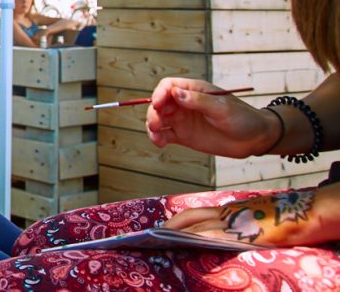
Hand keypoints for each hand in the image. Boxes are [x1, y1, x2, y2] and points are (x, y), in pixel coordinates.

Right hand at [146, 78, 276, 157]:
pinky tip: (159, 143)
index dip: (159, 93)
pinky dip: (158, 138)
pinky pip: (165, 135)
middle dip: (154, 112)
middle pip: (159, 103)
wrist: (255, 139)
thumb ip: (198, 100)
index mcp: (193, 90)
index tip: (158, 104)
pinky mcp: (184, 136)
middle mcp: (184, 103)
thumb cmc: (243, 118)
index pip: (168, 86)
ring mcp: (183, 120)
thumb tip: (175, 93)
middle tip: (156, 124)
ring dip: (153, 125)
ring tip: (156, 136)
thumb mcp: (222, 108)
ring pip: (159, 119)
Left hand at [164, 189, 317, 246]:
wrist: (303, 213)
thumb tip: (217, 238)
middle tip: (152, 237)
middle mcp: (226, 214)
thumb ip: (235, 224)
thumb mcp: (253, 218)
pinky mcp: (240, 232)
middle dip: (169, 228)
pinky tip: (184, 245)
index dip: (176, 222)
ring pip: (196, 228)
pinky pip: (211, 236)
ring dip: (177, 236)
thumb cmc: (282, 218)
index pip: (194, 214)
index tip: (162, 229)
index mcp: (228, 210)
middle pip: (189, 219)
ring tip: (161, 243)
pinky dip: (194, 240)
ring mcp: (232, 223)